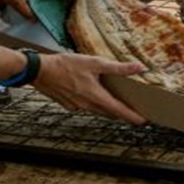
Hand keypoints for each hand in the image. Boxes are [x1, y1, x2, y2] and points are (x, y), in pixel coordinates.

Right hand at [33, 52, 147, 123]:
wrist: (40, 71)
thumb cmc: (65, 65)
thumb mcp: (94, 62)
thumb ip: (118, 67)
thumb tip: (138, 68)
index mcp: (95, 96)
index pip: (119, 110)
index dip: (132, 116)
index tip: (143, 121)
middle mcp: (87, 105)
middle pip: (109, 113)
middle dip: (122, 113)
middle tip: (134, 111)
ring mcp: (77, 107)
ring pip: (97, 110)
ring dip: (108, 108)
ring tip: (116, 103)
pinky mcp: (69, 105)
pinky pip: (85, 106)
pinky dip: (93, 103)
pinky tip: (92, 92)